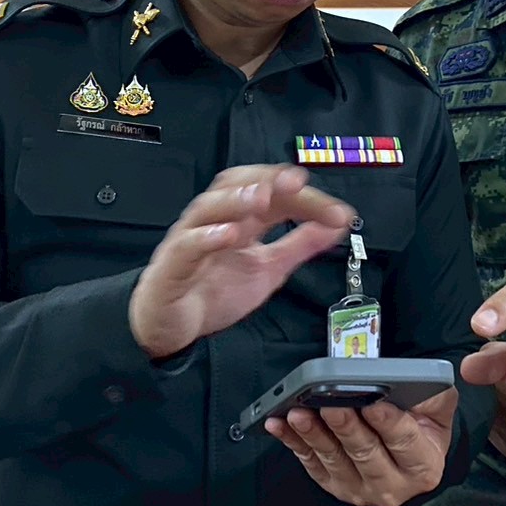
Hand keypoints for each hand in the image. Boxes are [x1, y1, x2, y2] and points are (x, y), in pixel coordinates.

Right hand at [129, 165, 352, 357]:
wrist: (168, 325)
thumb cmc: (213, 291)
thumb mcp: (268, 268)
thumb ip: (300, 245)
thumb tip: (337, 224)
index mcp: (242, 219)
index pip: (274, 194)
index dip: (305, 197)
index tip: (337, 212)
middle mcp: (216, 220)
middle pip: (239, 185)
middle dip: (268, 180)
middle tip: (296, 182)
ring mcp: (192, 239)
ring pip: (209, 207)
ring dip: (237, 199)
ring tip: (262, 197)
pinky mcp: (173, 265)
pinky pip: (187, 245)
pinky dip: (207, 237)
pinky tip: (229, 234)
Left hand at [267, 388, 456, 505]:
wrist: (411, 462)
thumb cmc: (423, 430)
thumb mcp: (438, 411)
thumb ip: (431, 394)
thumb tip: (409, 378)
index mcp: (423, 466)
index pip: (404, 441)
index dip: (388, 423)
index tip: (373, 404)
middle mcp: (392, 484)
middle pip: (366, 453)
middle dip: (346, 427)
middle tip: (331, 404)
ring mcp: (359, 489)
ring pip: (333, 459)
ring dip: (313, 434)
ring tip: (298, 413)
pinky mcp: (334, 486)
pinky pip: (310, 463)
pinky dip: (293, 442)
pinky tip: (279, 424)